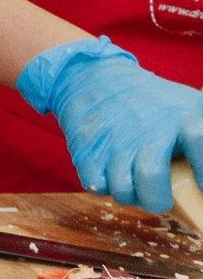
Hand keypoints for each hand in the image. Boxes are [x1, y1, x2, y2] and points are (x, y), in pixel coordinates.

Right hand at [17, 37, 202, 214]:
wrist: (95, 79)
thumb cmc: (151, 100)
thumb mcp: (189, 103)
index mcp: (180, 118)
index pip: (199, 140)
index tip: (202, 187)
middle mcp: (147, 131)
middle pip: (151, 176)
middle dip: (157, 200)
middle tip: (160, 198)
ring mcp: (114, 142)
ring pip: (122, 190)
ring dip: (130, 195)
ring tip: (134, 185)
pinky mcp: (87, 151)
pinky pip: (96, 186)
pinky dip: (105, 186)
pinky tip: (111, 173)